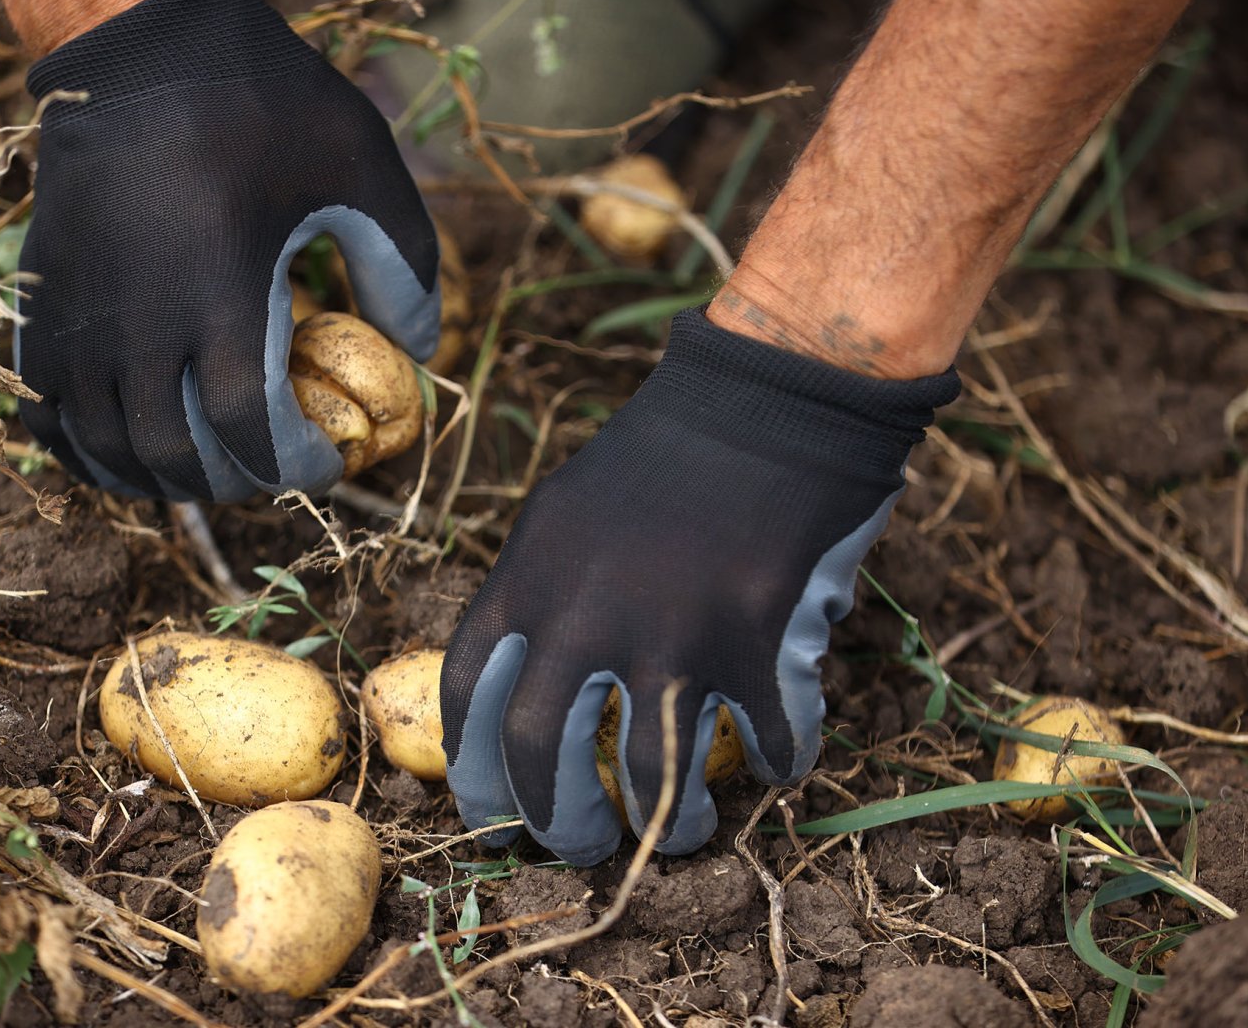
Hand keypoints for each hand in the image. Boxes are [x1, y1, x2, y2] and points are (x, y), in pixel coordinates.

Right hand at [15, 0, 440, 500]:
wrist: (136, 43)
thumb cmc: (258, 100)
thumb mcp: (359, 163)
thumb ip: (403, 261)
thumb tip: (421, 347)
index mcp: (221, 294)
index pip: (250, 431)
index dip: (293, 466)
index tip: (326, 461)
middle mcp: (137, 320)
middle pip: (176, 454)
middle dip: (233, 480)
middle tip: (271, 464)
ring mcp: (79, 314)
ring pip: (107, 444)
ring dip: (163, 474)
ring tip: (209, 465)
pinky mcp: (43, 298)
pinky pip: (46, 408)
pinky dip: (85, 447)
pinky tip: (126, 445)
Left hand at [440, 310, 957, 864]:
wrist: (763, 399)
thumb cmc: (661, 455)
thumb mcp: (563, 514)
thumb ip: (537, 597)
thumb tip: (526, 684)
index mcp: (525, 581)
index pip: (469, 701)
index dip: (475, 776)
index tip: (494, 818)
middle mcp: (583, 616)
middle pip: (546, 759)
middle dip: (560, 825)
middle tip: (581, 848)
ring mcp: (668, 633)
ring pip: (654, 778)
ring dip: (669, 826)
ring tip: (681, 835)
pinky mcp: (751, 641)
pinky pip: (763, 740)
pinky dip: (775, 764)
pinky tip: (778, 764)